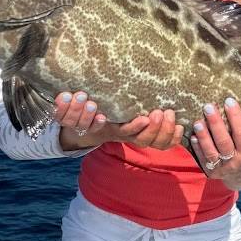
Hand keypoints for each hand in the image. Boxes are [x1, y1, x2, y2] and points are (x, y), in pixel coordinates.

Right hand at [56, 93, 182, 151]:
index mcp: (112, 129)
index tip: (144, 117)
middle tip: (160, 111)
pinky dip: (173, 136)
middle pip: (144, 141)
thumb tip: (60, 96)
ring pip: (155, 143)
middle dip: (155, 127)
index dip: (135, 127)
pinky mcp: (151, 138)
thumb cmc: (89, 111)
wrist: (94, 126)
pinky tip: (179, 124)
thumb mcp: (76, 109)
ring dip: (164, 129)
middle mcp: (127, 136)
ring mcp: (139, 138)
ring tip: (169, 112)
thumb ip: (67, 104)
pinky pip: (165, 144)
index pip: (124, 132)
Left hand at [190, 97, 240, 188]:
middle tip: (208, 106)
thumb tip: (235, 102)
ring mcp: (222, 169)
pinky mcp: (211, 173)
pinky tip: (192, 135)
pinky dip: (197, 147)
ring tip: (198, 121)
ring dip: (203, 136)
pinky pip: (202, 159)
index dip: (236, 117)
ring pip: (211, 152)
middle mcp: (236, 163)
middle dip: (215, 123)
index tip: (229, 101)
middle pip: (223, 142)